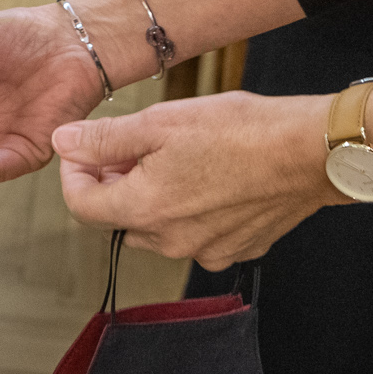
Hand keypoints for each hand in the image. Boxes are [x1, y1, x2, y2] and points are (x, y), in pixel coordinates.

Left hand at [55, 90, 337, 272]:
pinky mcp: (237, 248)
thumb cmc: (239, 131)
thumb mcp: (160, 122)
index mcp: (145, 210)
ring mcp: (207, 251)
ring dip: (153, 196)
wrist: (309, 151)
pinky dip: (191, 209)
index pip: (81, 206)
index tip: (84, 148)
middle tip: (131, 145)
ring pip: (158, 228)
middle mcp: (173, 243)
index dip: (74, 173)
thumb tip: (63, 142)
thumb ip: (105, 139)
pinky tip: (208, 175)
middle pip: (119, 218)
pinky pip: (197, 234)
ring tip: (173, 155)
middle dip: (114, 182)